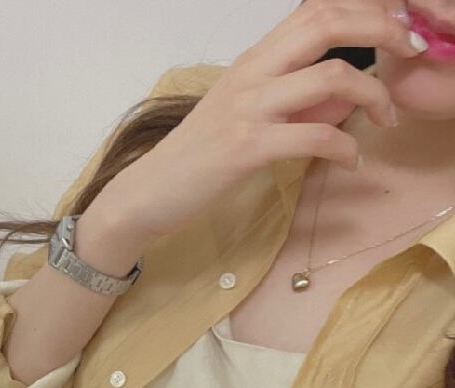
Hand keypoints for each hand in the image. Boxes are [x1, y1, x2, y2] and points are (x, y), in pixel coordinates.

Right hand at [99, 0, 422, 242]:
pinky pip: (313, 135)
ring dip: (375, 94)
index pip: (315, 8)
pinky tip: (352, 161)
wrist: (150, 192)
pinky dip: (346, 147)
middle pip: (327, 22)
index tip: (401, 25)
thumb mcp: (248, 118)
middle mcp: (252, 73)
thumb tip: (350, 95)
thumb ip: (297, 102)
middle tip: (414, 49)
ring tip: (387, 119)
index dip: (367, 6)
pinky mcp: (245, 148)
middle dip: (384, 27)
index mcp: (253, 60)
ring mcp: (247, 108)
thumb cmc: (198, 157)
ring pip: (330, 76)